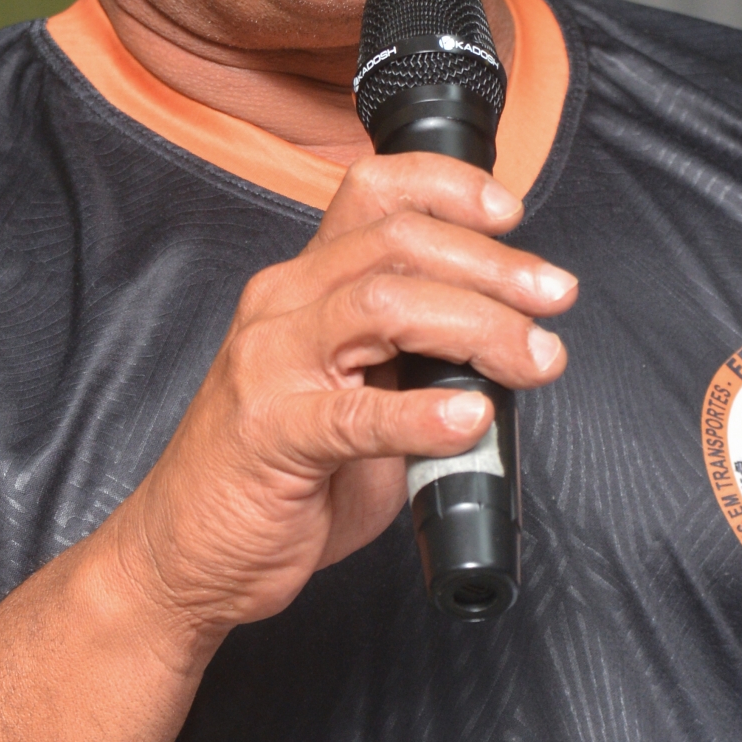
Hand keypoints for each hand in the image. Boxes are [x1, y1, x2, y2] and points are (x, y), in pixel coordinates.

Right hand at [109, 154, 575, 653]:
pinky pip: (354, 414)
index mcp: (303, 287)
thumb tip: (510, 348)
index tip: (510, 213)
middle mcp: (281, 308)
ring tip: (533, 359)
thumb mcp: (352, 391)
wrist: (185, 552)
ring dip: (477, 325)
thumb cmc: (275, 473)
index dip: (448, 188)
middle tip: (555, 298)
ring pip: (382, 304)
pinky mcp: (270, 435)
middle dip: (493, 264)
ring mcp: (269, 367)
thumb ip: (415, 359)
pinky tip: (470, 423)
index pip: (372, 194)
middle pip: (396, 243)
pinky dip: (421, 415)